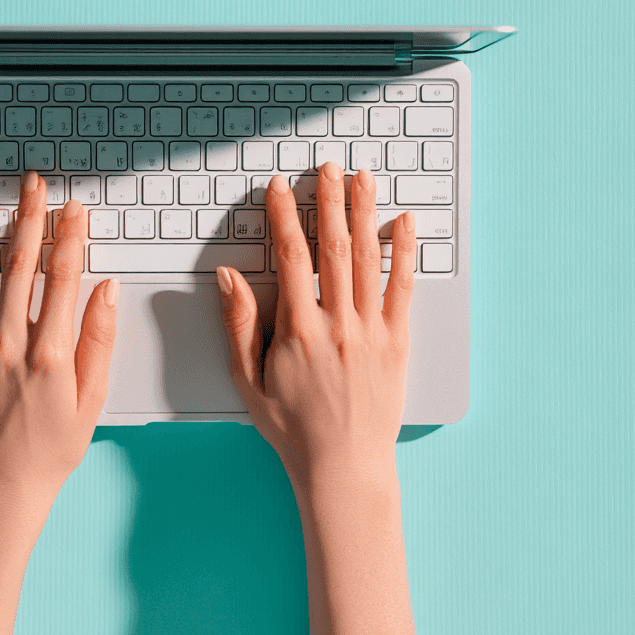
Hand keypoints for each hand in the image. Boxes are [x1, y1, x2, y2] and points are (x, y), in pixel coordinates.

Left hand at [0, 170, 119, 513]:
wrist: (0, 486)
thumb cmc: (52, 449)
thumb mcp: (92, 399)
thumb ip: (99, 339)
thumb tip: (106, 290)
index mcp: (51, 354)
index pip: (63, 278)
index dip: (69, 237)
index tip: (74, 208)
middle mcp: (11, 344)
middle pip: (21, 265)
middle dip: (28, 217)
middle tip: (33, 182)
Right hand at [215, 162, 415, 488]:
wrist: (343, 466)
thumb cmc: (293, 427)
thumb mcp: (249, 380)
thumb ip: (239, 324)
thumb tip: (229, 277)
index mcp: (298, 331)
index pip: (290, 258)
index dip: (283, 216)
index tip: (279, 188)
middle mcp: (338, 325)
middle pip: (333, 247)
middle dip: (329, 202)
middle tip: (327, 168)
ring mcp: (372, 332)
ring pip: (368, 259)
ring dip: (365, 213)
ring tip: (362, 179)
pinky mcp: (398, 343)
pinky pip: (403, 288)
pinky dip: (405, 252)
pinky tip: (404, 223)